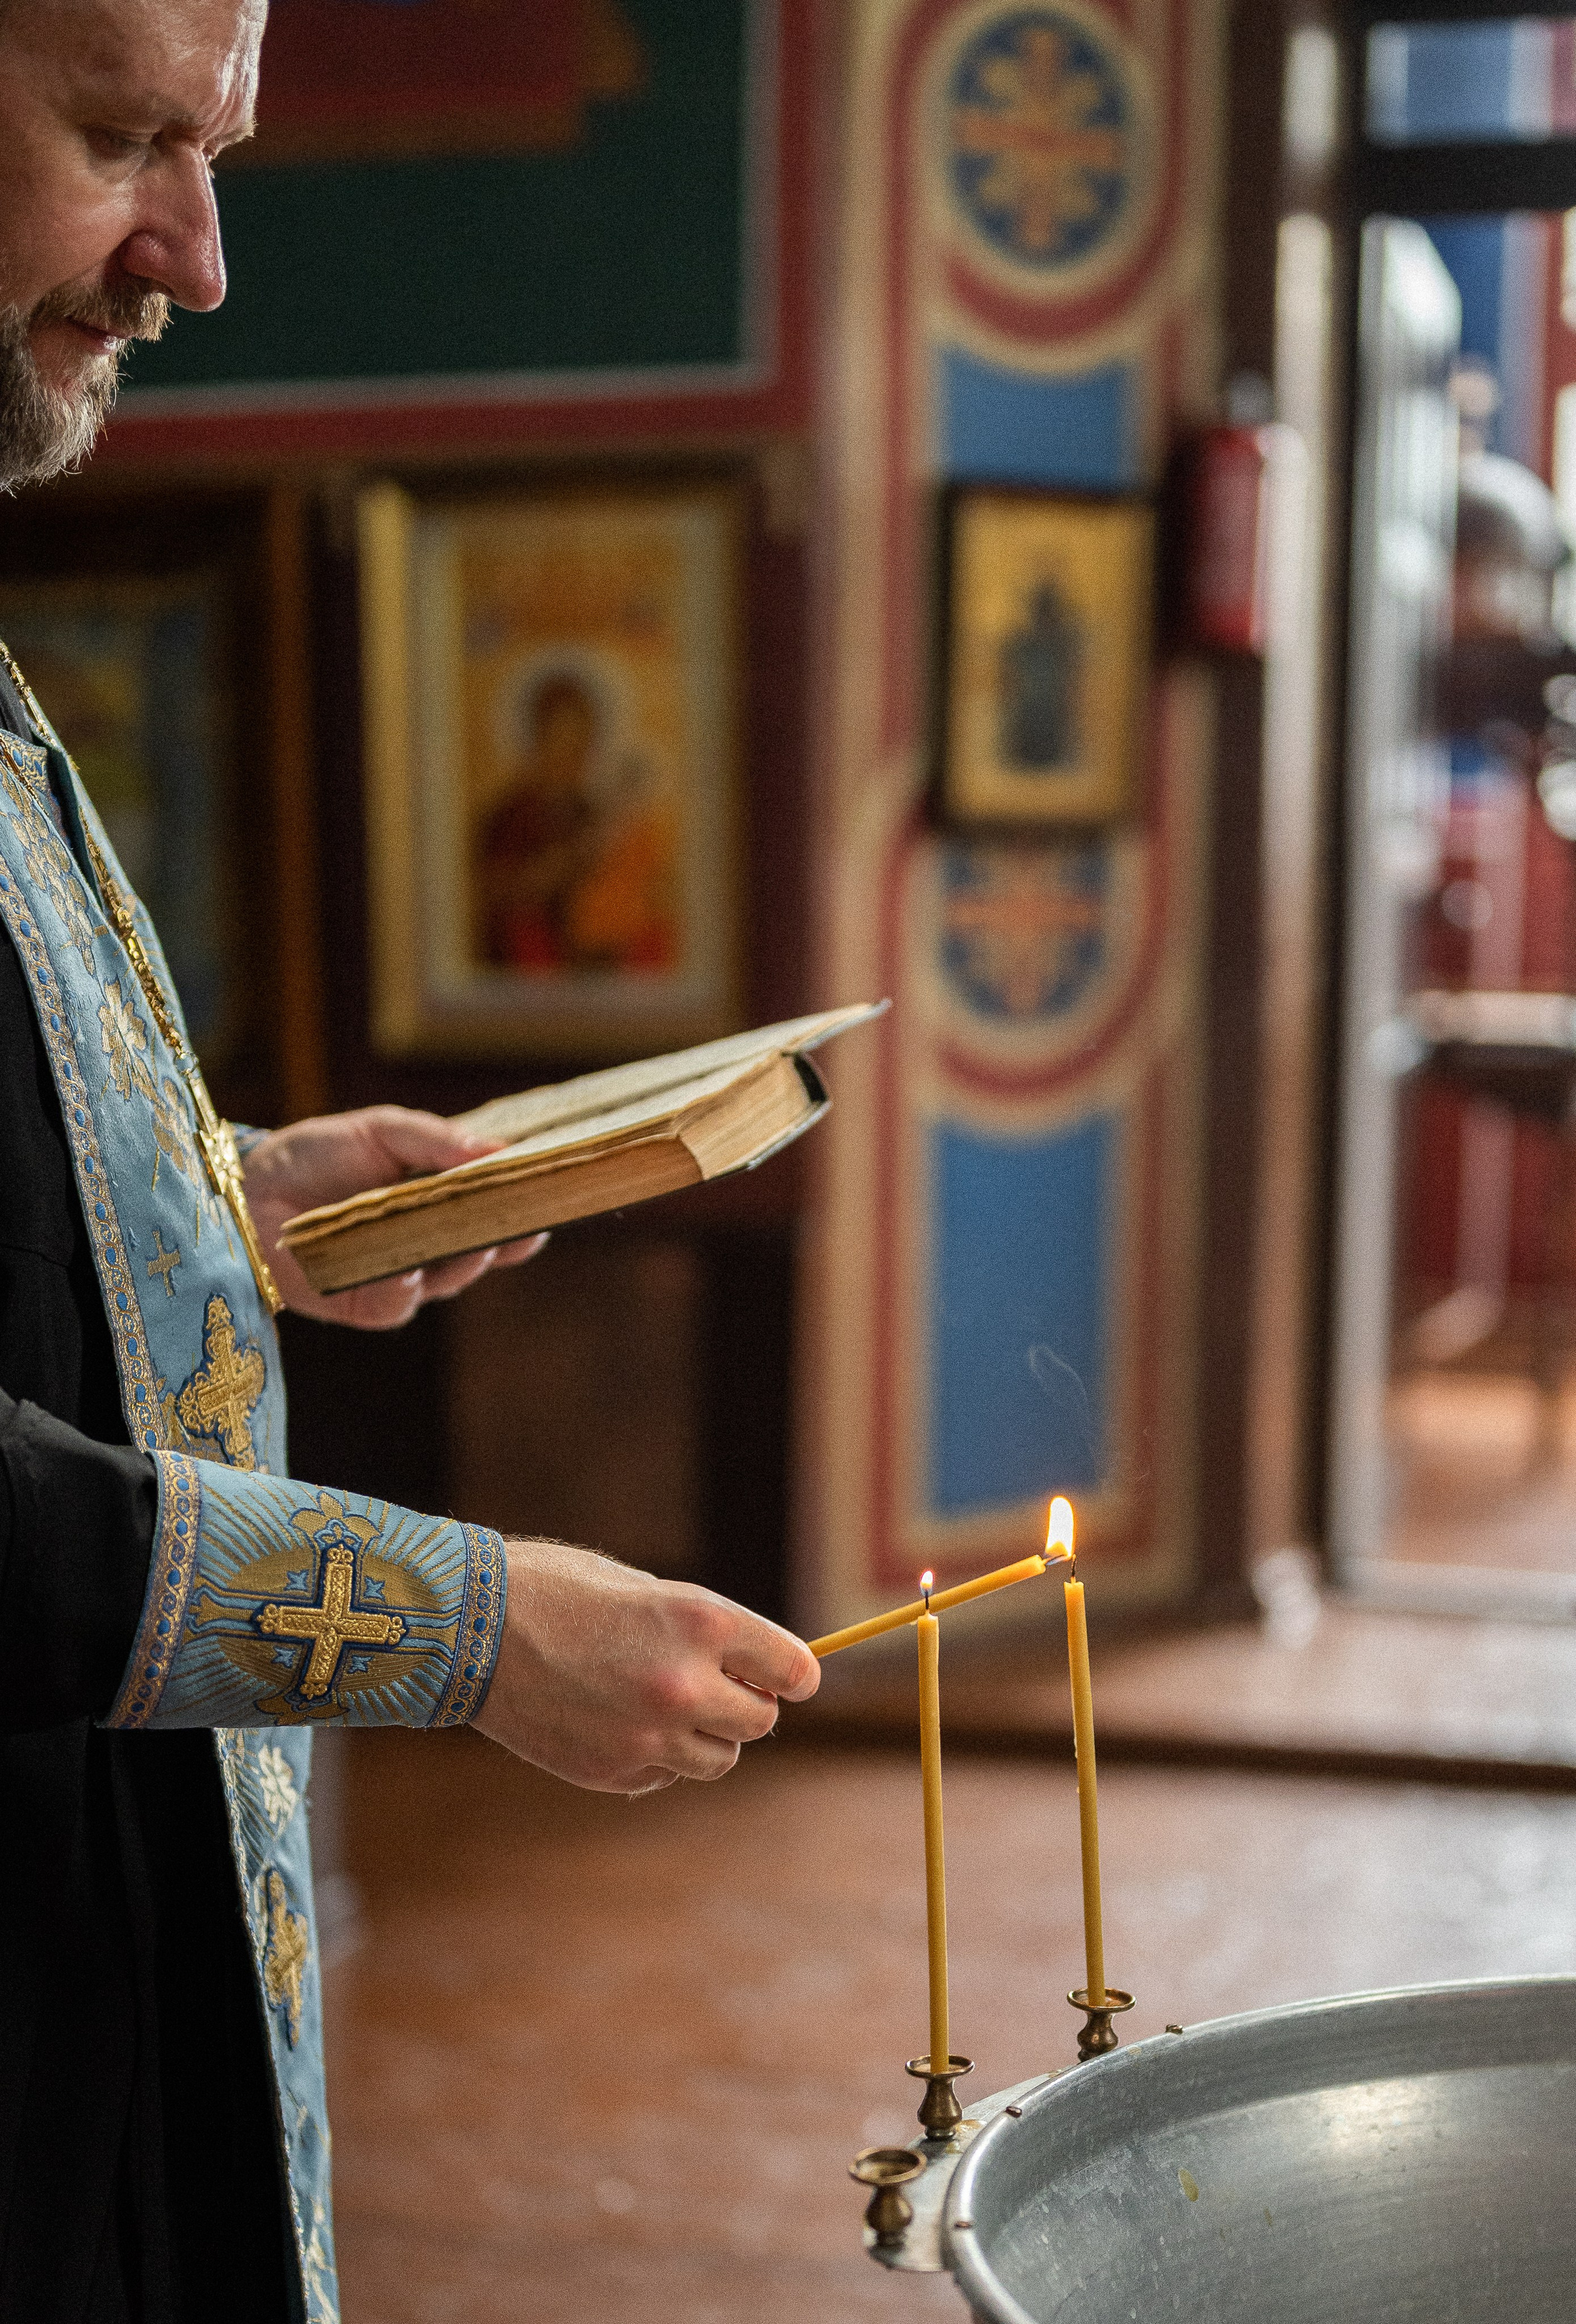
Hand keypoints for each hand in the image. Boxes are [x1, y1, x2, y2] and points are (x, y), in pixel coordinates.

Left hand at [243, 1105, 546, 1328]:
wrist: (244, 1191)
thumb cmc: (314, 1154)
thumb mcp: (378, 1130)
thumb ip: (435, 1139)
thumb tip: (497, 1150)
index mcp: (438, 1197)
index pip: (493, 1206)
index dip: (524, 1206)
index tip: (552, 1197)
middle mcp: (427, 1240)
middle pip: (483, 1248)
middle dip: (507, 1239)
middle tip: (526, 1227)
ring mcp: (399, 1275)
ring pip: (450, 1279)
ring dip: (466, 1263)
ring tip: (478, 1244)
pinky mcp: (364, 1305)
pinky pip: (398, 1304)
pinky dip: (404, 1288)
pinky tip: (407, 1271)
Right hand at [472, 1540, 821, 1793]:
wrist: (471, 1631)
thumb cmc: (559, 1591)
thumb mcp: (645, 1590)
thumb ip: (703, 1632)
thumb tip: (752, 1669)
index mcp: (701, 1623)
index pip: (792, 1668)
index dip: (796, 1673)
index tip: (793, 1677)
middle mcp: (685, 1685)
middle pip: (762, 1720)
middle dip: (749, 1704)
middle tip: (721, 1685)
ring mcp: (649, 1736)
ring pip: (720, 1758)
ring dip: (709, 1736)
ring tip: (666, 1705)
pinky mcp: (614, 1772)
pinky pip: (665, 1775)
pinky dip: (658, 1756)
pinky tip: (619, 1722)